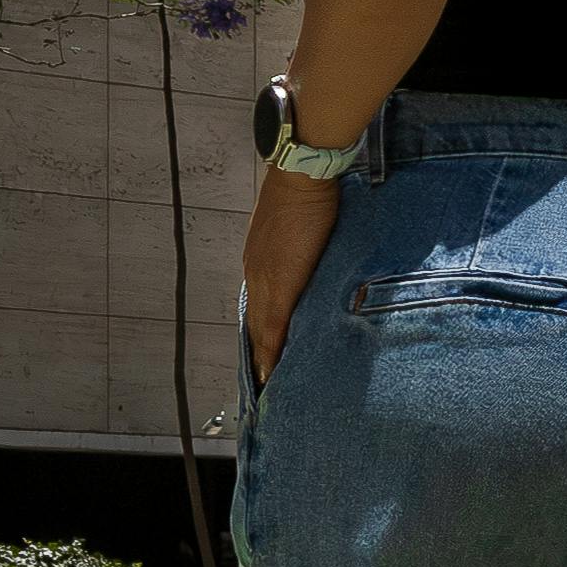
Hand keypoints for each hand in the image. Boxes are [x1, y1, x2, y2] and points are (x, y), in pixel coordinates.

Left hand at [243, 166, 342, 386]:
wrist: (301, 180)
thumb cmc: (304, 196)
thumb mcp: (297, 229)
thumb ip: (300, 253)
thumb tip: (311, 265)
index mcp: (259, 263)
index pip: (257, 308)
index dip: (260, 335)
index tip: (262, 358)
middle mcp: (255, 276)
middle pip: (255, 325)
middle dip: (259, 355)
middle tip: (263, 385)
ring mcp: (263, 282)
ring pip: (260, 330)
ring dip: (264, 358)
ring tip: (269, 386)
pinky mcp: (279, 287)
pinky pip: (272, 328)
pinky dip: (272, 352)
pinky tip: (273, 372)